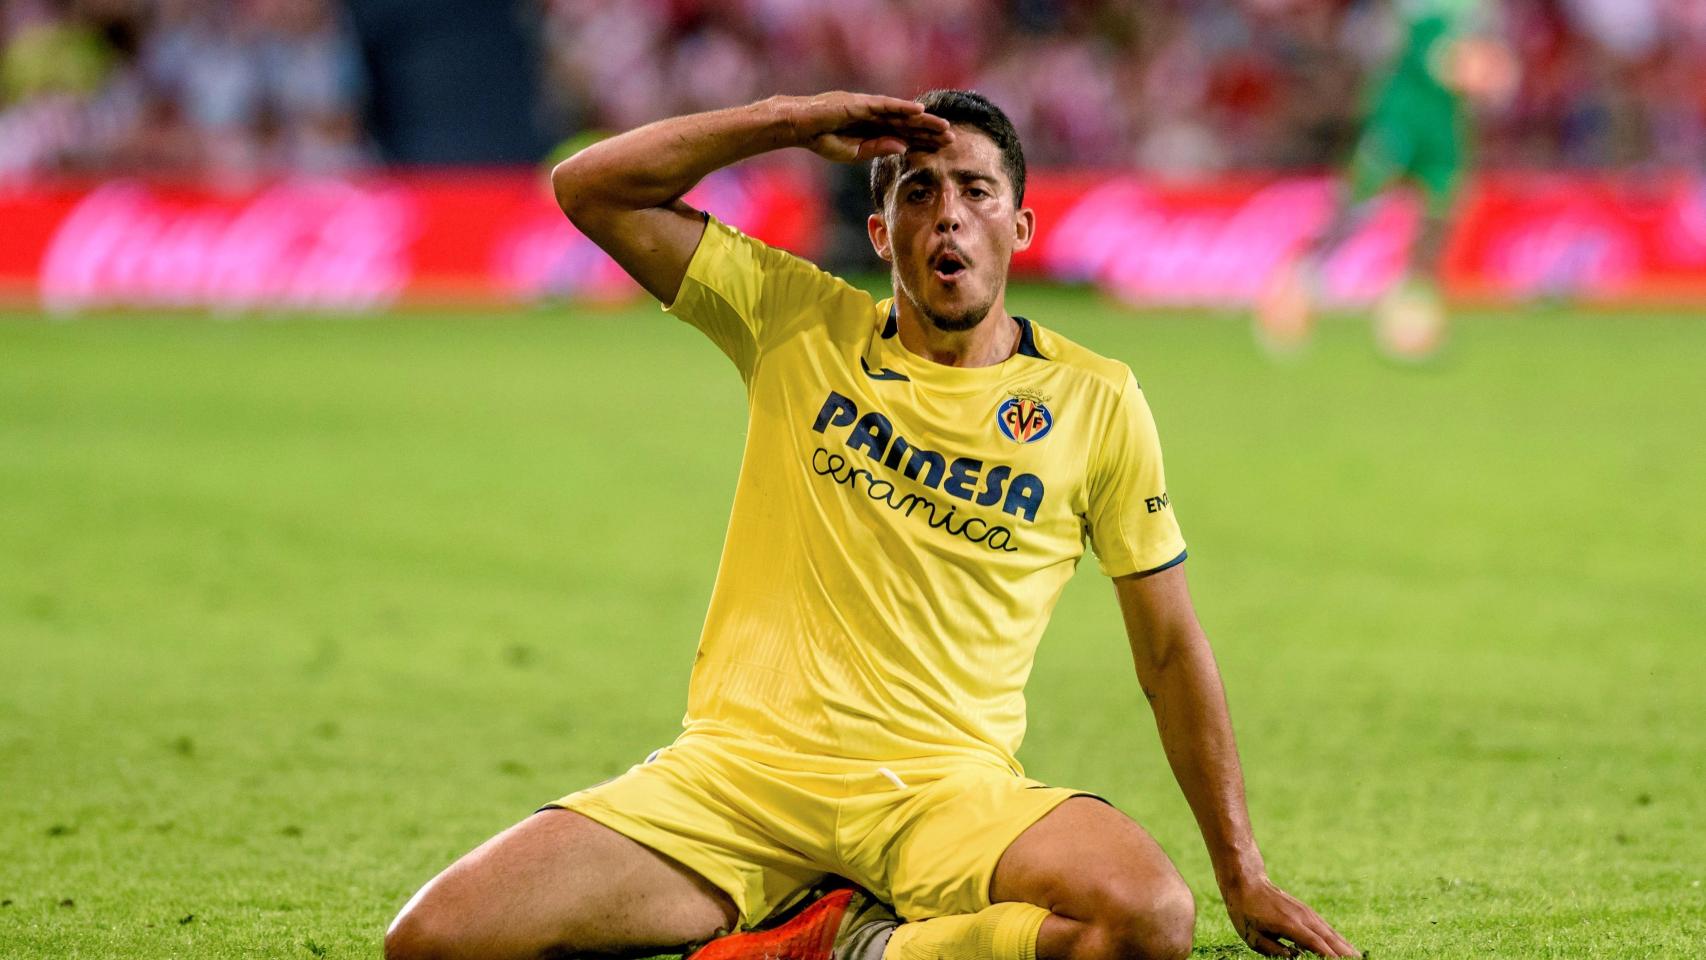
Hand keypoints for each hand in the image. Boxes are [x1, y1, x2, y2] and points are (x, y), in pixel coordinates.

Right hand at [772, 92, 954, 162]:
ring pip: (902, 114)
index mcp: (873, 130)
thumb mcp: (853, 152)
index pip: (903, 136)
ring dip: (923, 119)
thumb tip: (903, 148)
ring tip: (943, 126)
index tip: (941, 148)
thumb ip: (877, 149)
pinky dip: (903, 107)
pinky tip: (919, 110)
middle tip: (952, 138)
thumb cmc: (821, 139)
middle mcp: (875, 116)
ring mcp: (869, 107)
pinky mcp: (861, 102)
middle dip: (929, 131)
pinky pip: (886, 105)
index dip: (923, 141)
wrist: (799, 126)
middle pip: (908, 124)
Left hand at [1223, 875, 1359, 956]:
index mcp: (1289, 924)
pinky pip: (1325, 927)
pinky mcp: (1307, 911)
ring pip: (1330, 932)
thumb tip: (1295, 958)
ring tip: (1358, 957)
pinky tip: (1345, 947)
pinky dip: (1337, 938)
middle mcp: (1302, 917)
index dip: (1330, 957)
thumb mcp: (1252, 936)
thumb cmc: (1246, 912)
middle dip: (1344, 953)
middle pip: (1329, 938)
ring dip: (1345, 946)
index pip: (1316, 944)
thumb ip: (1274, 950)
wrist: (1248, 882)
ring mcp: (1306, 912)